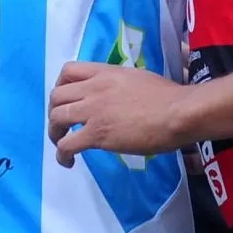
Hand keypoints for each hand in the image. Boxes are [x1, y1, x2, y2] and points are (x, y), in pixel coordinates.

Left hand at [48, 61, 188, 167]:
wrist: (178, 112)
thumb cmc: (168, 97)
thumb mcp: (137, 78)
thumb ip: (119, 85)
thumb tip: (115, 97)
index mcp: (105, 72)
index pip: (68, 70)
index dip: (60, 85)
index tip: (67, 99)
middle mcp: (94, 88)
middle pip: (56, 96)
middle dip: (54, 111)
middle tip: (63, 124)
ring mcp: (93, 111)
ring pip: (56, 118)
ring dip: (54, 133)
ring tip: (62, 144)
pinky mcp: (97, 134)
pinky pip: (67, 144)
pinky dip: (62, 154)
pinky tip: (68, 161)